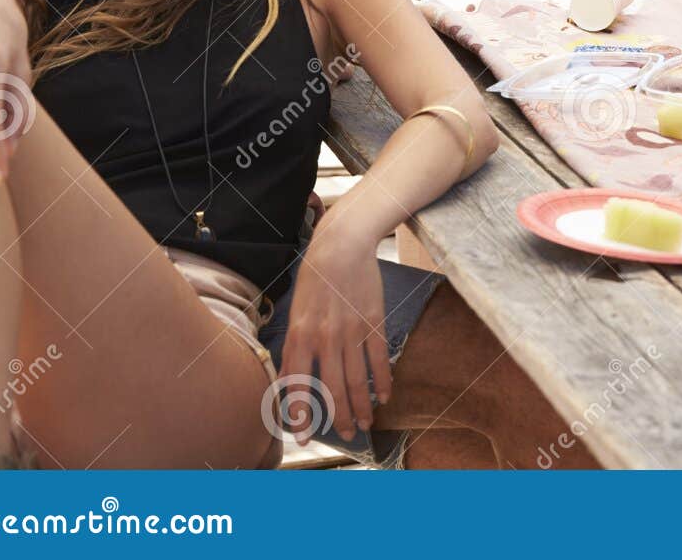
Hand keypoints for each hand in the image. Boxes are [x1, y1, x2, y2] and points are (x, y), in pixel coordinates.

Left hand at [279, 219, 391, 442]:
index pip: (297, 385)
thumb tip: (296, 375)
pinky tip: (384, 395)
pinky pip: (378, 359)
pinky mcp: (373, 322)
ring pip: (356, 380)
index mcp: (299, 336)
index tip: (303, 437)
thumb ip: (297, 343)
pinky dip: (382, 380)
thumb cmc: (315, 276)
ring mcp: (350, 332)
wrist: (342, 245)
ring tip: (365, 423)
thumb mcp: (296, 310)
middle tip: (345, 434)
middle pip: (331, 389)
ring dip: (361, 406)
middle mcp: (323, 338)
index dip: (301, 414)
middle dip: (338, 417)